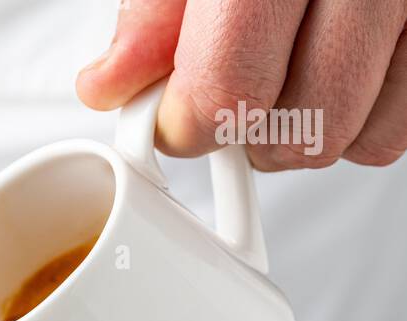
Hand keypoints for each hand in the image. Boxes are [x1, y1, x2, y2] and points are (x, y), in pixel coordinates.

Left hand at [77, 0, 406, 169]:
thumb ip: (155, 7)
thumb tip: (113, 82)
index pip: (229, 85)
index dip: (188, 122)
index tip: (174, 116)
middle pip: (298, 126)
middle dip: (249, 133)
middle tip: (229, 93)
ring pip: (352, 137)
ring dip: (305, 134)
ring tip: (282, 75)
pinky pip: (395, 128)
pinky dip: (359, 123)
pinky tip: (332, 73)